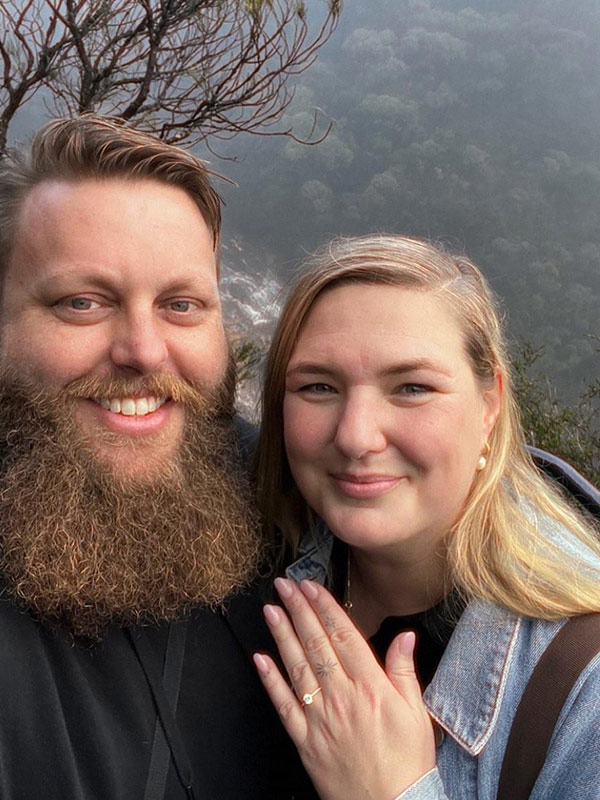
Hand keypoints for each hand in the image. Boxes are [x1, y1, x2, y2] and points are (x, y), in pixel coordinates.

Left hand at [253, 578, 435, 799]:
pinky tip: (260, 659)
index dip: (324, 607)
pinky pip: (284, 705)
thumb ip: (405, 670)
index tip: (311, 586)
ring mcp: (321, 718)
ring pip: (297, 667)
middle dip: (298, 610)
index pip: (343, 635)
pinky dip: (270, 680)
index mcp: (371, 687)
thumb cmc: (407, 762)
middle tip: (284, 586)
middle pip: (316, 644)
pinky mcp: (306, 740)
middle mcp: (342, 697)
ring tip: (271, 609)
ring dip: (281, 635)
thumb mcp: (417, 712)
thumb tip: (405, 636)